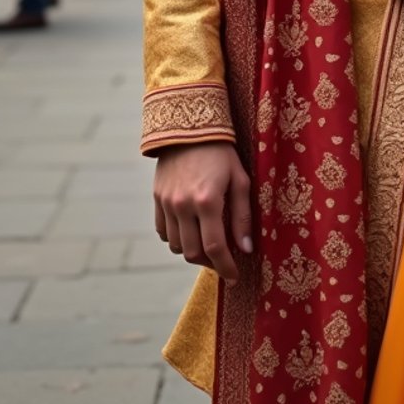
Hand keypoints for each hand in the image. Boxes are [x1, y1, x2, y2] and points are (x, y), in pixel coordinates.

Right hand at [153, 142, 252, 280]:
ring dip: (192, 252)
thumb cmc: (222, 152)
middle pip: (193, 253)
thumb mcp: (240, 180)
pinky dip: (175, 239)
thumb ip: (242, 217)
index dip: (226, 266)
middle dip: (210, 263)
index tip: (234, 276)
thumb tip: (246, 249)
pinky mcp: (157, 199)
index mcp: (207, 201)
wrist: (190, 127)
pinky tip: (189, 231)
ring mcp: (167, 203)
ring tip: (207, 244)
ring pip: (176, 246)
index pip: (215, 247)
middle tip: (223, 260)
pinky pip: (163, 232)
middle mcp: (183, 205)